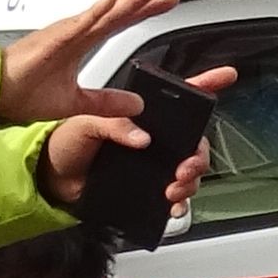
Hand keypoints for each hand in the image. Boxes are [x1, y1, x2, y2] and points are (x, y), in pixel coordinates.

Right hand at [0, 0, 187, 127]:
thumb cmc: (23, 92)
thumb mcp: (76, 102)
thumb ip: (107, 102)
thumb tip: (136, 103)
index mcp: (81, 41)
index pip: (122, 20)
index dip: (146, 9)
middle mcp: (77, 31)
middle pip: (120, 8)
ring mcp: (65, 33)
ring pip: (105, 11)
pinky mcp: (52, 41)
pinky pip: (78, 23)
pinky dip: (96, 10)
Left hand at [30, 67, 235, 224]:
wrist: (51, 180)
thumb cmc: (63, 145)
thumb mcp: (83, 125)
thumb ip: (112, 125)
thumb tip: (141, 137)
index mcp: (139, 114)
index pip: (179, 95)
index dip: (206, 82)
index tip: (226, 75)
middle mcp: (152, 137)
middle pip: (193, 140)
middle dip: (197, 155)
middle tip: (185, 167)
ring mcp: (152, 162)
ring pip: (188, 169)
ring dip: (189, 180)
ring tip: (173, 187)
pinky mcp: (147, 185)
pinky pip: (175, 194)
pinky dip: (179, 201)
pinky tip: (172, 203)